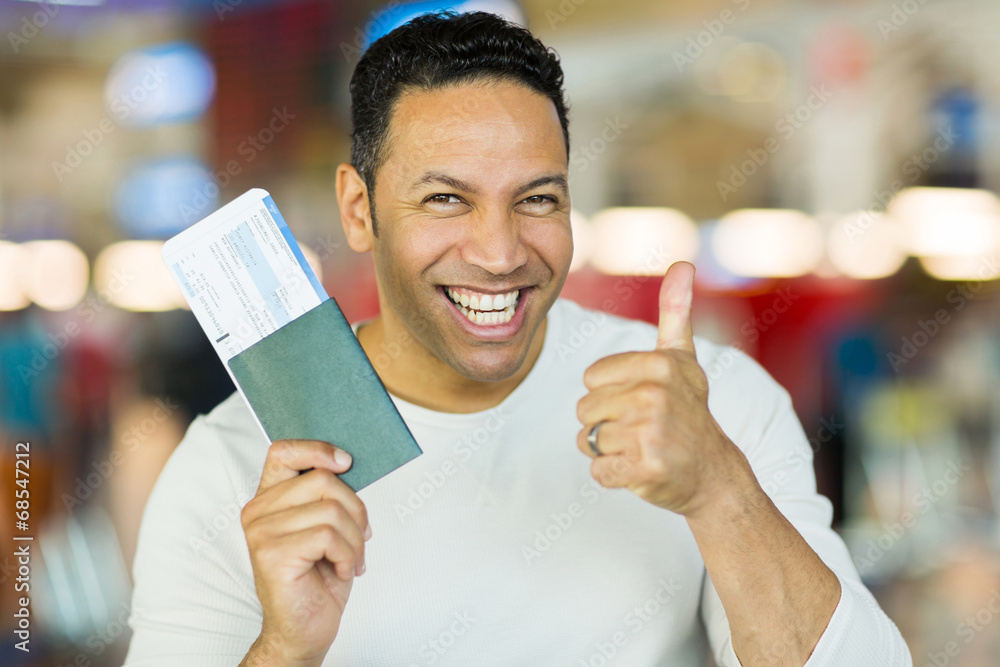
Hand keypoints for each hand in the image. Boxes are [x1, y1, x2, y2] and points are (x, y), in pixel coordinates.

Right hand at [240, 439, 370, 666]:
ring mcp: (261, 533)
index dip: (318, 449)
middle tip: (362, 536)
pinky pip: (328, 536)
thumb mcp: (325, 526)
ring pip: (331, 510)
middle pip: (322, 481)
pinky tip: (343, 570)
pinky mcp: (272, 554)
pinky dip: (348, 555)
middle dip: (356, 509)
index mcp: (269, 498)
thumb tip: (349, 463)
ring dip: (355, 539)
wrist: (303, 629)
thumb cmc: (317, 576)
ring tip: (352, 559)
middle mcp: (258, 512)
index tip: (346, 462)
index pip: (283, 452)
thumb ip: (327, 495)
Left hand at [575, 261, 749, 516]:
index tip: (642, 399)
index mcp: (658, 364)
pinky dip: (613, 475)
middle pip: (584, 409)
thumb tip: (683, 263)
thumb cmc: (689, 410)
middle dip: (606, 423)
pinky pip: (598, 470)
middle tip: (643, 427)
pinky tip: (640, 468)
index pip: (589, 379)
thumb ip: (676, 311)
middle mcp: (655, 395)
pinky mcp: (647, 467)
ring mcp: (652, 432)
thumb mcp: (682, 358)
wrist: (713, 472)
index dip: (609, 393)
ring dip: (608, 449)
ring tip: (641, 446)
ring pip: (588, 440)